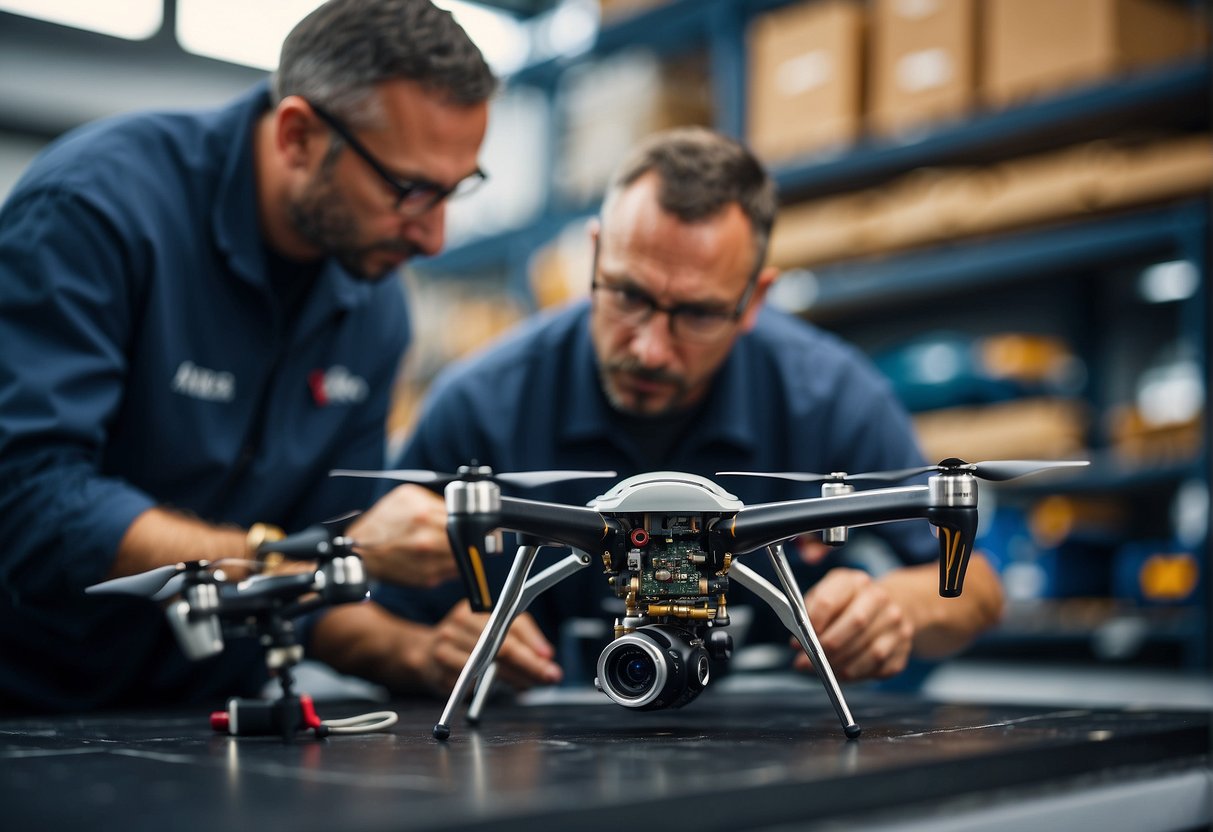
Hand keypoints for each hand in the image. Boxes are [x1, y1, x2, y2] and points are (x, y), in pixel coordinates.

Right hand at [347, 484, 457, 586]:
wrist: (360, 552)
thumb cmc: (383, 522)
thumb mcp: (407, 496)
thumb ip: (435, 500)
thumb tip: (459, 508)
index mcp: (424, 514)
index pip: (462, 517)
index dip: (468, 520)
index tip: (468, 522)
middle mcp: (427, 539)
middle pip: (465, 539)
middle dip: (466, 537)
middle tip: (464, 535)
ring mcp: (428, 561)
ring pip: (462, 556)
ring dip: (462, 552)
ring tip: (452, 546)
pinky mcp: (427, 578)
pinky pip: (452, 571)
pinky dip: (451, 565)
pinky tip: (441, 557)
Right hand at [408, 601, 562, 695]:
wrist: (423, 653)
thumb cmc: (466, 640)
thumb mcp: (490, 629)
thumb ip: (519, 636)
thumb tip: (546, 655)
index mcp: (472, 610)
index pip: (509, 622)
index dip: (532, 640)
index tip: (548, 657)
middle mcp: (457, 625)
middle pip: (501, 647)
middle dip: (530, 665)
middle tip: (550, 676)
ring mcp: (445, 649)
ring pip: (490, 668)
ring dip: (515, 679)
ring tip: (530, 685)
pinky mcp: (440, 674)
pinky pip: (472, 684)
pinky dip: (490, 689)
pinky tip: (500, 690)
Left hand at [792, 567, 913, 681]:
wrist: (892, 606)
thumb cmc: (850, 603)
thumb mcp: (827, 595)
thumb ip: (810, 613)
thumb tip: (798, 641)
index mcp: (855, 582)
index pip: (829, 600)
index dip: (812, 623)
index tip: (798, 641)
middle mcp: (880, 599)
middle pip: (855, 624)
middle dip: (826, 648)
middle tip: (805, 662)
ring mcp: (896, 624)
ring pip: (870, 651)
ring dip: (841, 665)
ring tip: (822, 671)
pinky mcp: (903, 648)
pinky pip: (879, 667)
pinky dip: (858, 674)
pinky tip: (842, 673)